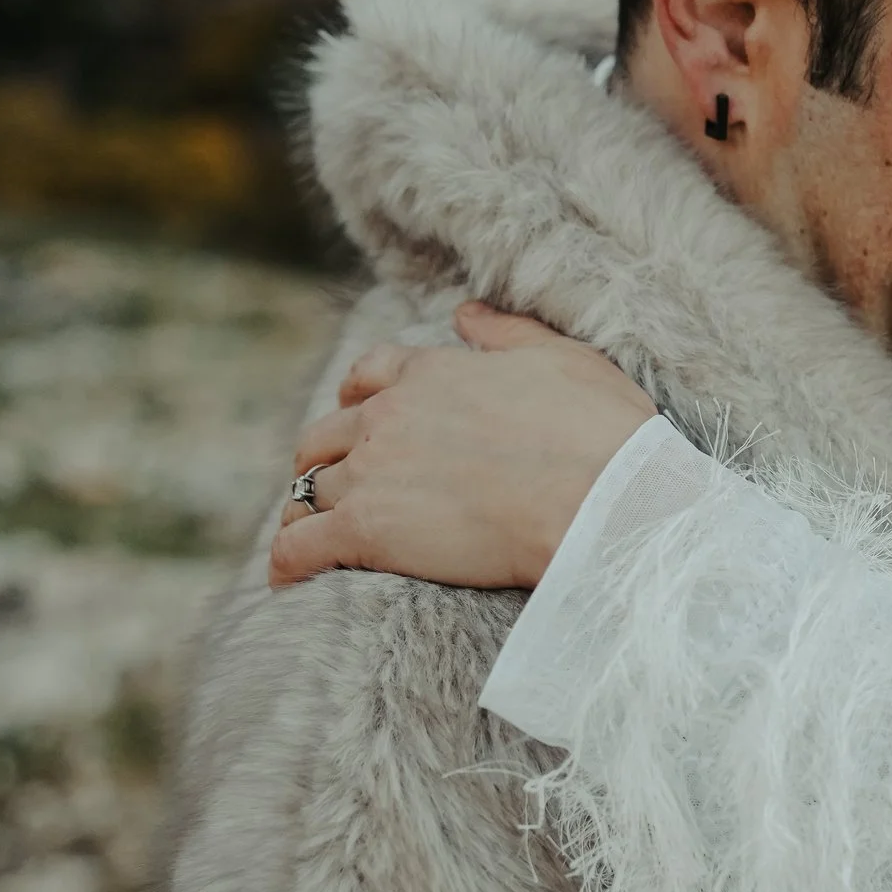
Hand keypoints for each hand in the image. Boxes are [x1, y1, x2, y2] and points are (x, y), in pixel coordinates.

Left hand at [270, 302, 658, 589]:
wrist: (603, 501)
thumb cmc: (600, 434)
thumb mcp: (565, 358)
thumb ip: (509, 333)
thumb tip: (466, 314)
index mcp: (432, 373)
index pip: (370, 377)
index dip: (359, 399)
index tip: (362, 418)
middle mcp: (389, 415)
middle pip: (327, 435)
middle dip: (325, 459)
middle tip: (335, 486)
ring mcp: (372, 473)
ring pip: (309, 489)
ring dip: (308, 511)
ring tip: (313, 538)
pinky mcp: (366, 531)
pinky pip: (300, 546)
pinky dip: (288, 561)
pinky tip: (289, 578)